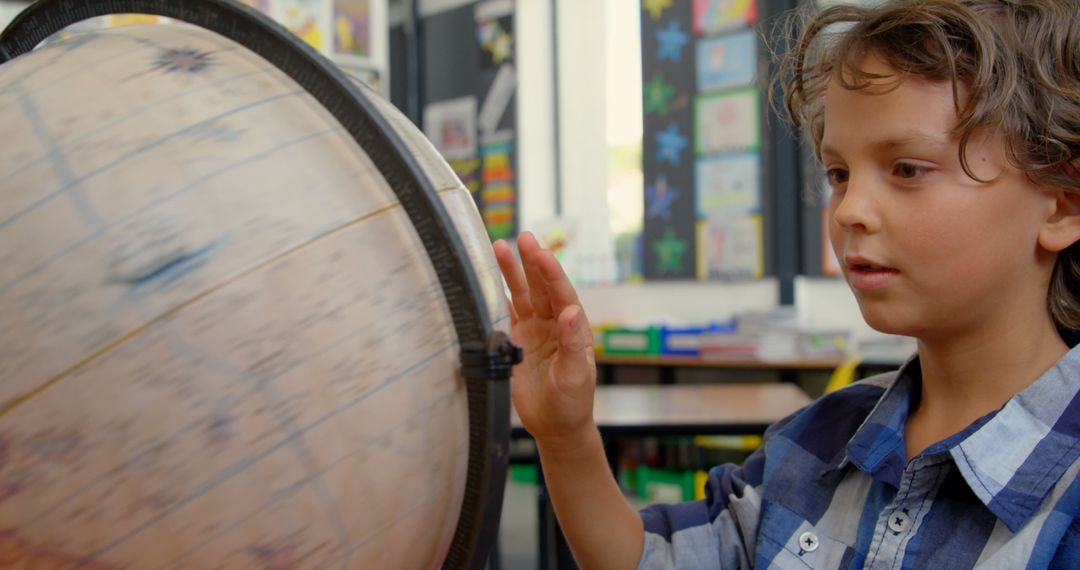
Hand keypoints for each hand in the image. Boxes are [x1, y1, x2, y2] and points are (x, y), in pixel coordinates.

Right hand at [493, 232, 596, 445]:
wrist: (556, 426)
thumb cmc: (572, 403)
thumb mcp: (576, 376)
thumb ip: (574, 344)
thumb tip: (571, 311)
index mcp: (573, 328)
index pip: (562, 294)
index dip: (551, 273)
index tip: (541, 253)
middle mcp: (554, 323)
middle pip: (541, 287)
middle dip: (531, 262)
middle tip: (523, 238)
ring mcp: (535, 330)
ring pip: (522, 295)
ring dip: (512, 272)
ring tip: (500, 246)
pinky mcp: (518, 341)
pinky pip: (507, 312)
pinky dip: (499, 296)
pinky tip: (488, 278)